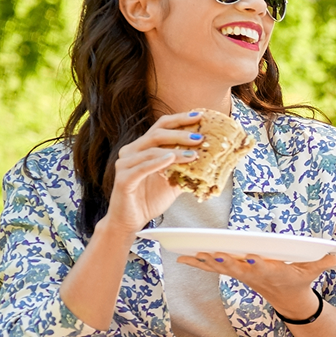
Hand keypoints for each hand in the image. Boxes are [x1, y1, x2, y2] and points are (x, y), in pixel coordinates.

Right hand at [102, 112, 204, 234]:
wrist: (131, 220)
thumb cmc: (150, 199)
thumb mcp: (174, 181)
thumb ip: (187, 168)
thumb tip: (212, 160)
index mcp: (143, 148)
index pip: (161, 126)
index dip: (179, 119)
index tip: (199, 116)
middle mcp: (132, 151)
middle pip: (156, 134)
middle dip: (180, 134)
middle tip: (200, 137)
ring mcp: (125, 164)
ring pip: (151, 151)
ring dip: (174, 151)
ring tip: (194, 154)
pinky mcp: (123, 179)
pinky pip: (141, 168)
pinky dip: (157, 162)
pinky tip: (171, 159)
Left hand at [177, 251, 335, 319]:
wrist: (287, 297)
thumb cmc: (299, 279)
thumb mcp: (312, 271)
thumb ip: (323, 263)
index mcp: (272, 272)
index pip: (262, 267)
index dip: (255, 263)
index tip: (250, 257)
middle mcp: (254, 274)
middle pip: (236, 267)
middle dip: (223, 261)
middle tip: (212, 254)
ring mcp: (242, 274)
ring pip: (220, 267)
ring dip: (204, 261)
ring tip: (188, 253)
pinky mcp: (234, 272)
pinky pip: (213, 267)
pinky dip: (198, 262)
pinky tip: (182, 257)